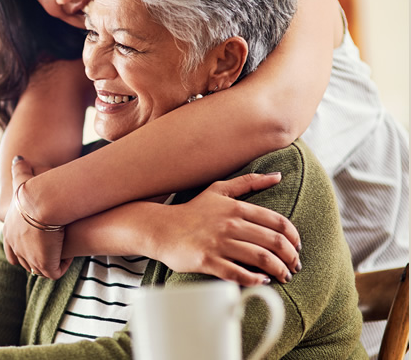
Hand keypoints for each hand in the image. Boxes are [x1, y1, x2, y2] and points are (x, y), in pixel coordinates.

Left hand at [2, 156, 71, 279]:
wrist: (41, 202)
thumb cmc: (34, 190)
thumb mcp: (23, 180)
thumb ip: (19, 170)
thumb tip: (19, 157)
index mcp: (9, 233)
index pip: (12, 250)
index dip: (24, 249)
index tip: (38, 243)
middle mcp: (16, 248)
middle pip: (25, 262)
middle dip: (38, 258)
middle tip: (52, 250)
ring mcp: (29, 258)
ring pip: (40, 269)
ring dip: (51, 262)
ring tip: (63, 252)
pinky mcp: (44, 265)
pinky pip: (54, 272)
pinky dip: (62, 265)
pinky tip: (70, 254)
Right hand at [151, 172, 301, 286]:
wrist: (161, 228)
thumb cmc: (192, 211)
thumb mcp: (219, 190)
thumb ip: (249, 182)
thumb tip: (278, 176)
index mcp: (236, 207)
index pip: (277, 222)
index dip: (293, 237)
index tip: (296, 247)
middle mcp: (230, 224)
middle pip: (273, 242)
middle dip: (290, 257)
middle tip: (294, 266)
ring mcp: (218, 243)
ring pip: (260, 258)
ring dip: (278, 270)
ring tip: (283, 276)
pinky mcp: (207, 260)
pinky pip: (238, 273)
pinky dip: (254, 280)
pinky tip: (261, 281)